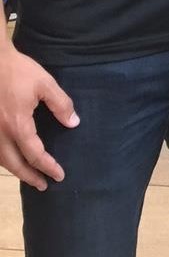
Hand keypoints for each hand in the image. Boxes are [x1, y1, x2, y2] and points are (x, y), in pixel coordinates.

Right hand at [0, 45, 78, 188]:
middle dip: (29, 177)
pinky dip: (4, 159)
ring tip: (27, 176)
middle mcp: (0, 133)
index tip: (59, 175)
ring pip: (1, 159)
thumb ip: (61, 104)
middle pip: (14, 164)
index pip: (35, 154)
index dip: (48, 167)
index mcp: (17, 125)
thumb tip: (73, 123)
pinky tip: (10, 158)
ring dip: (15, 170)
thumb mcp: (45, 84)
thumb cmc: (18, 70)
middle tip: (43, 186)